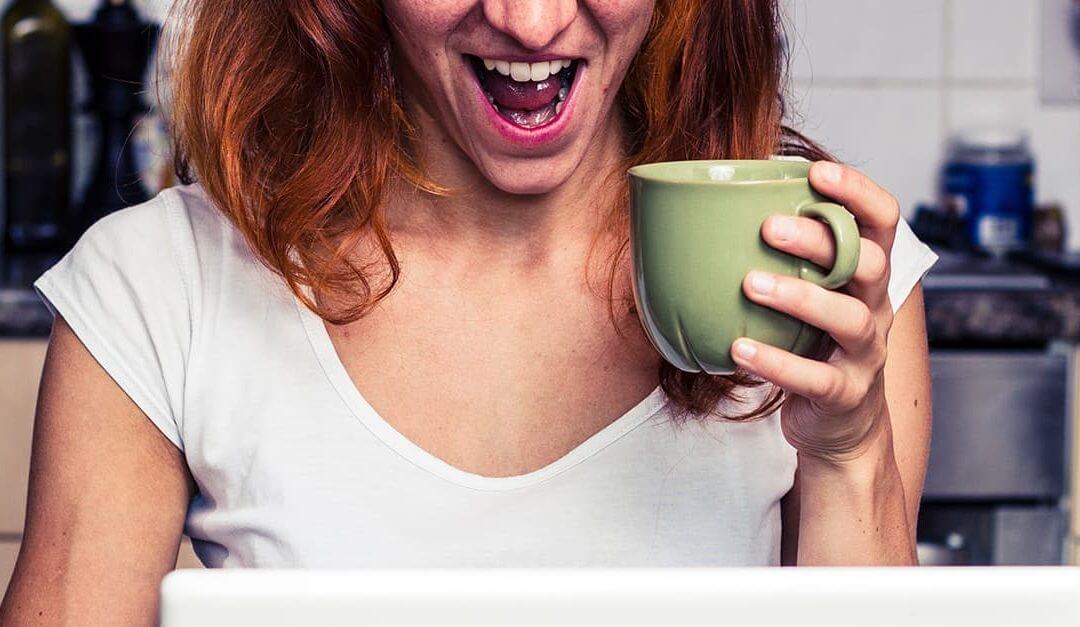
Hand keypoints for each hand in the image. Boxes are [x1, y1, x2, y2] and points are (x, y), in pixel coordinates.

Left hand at [730, 161, 900, 465]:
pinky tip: (739, 349)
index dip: (859, 191)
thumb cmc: (812, 344)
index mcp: (868, 274)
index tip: (817, 172)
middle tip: (768, 227)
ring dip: (800, 297)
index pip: (883, 220)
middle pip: (868, 262)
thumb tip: (707, 208)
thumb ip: (782, 257)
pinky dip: (776, 363)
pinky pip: (816, 378)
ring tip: (750, 284)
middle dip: (820, 240)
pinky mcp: (846, 393)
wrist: (840, 425)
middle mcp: (876, 307)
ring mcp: (866, 352)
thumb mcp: (809, 294)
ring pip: (848, 317)